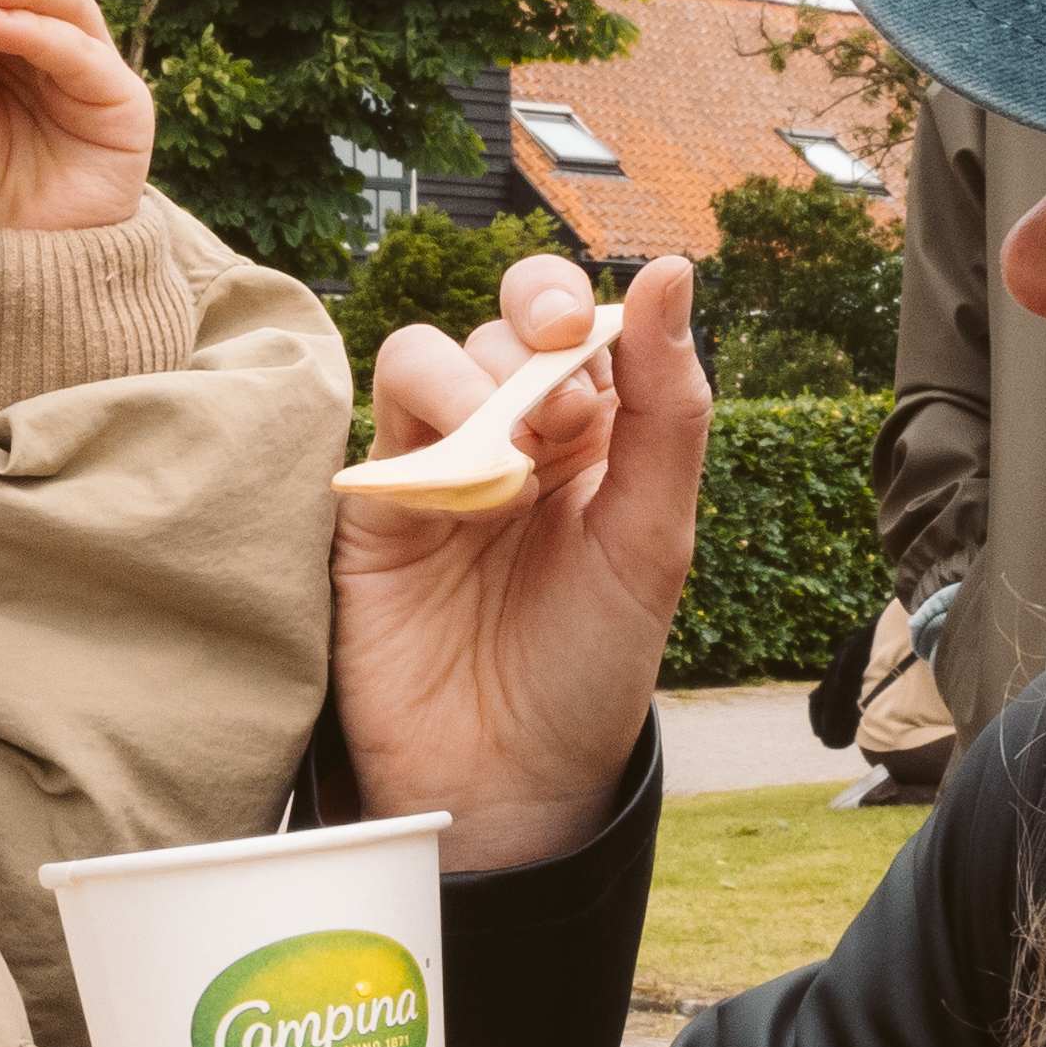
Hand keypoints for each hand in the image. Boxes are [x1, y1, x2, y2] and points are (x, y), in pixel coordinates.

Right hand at [336, 250, 704, 874]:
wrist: (501, 776)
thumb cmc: (588, 665)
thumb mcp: (653, 539)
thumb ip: (668, 410)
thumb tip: (672, 270)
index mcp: (603, 440)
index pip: (597, 327)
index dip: (596, 315)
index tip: (601, 348)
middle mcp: (520, 436)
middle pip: (512, 315)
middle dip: (532, 307)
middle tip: (552, 347)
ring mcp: (440, 460)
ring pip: (432, 351)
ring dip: (473, 379)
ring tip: (506, 468)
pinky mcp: (373, 498)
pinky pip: (373, 414)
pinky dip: (417, 423)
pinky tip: (457, 487)